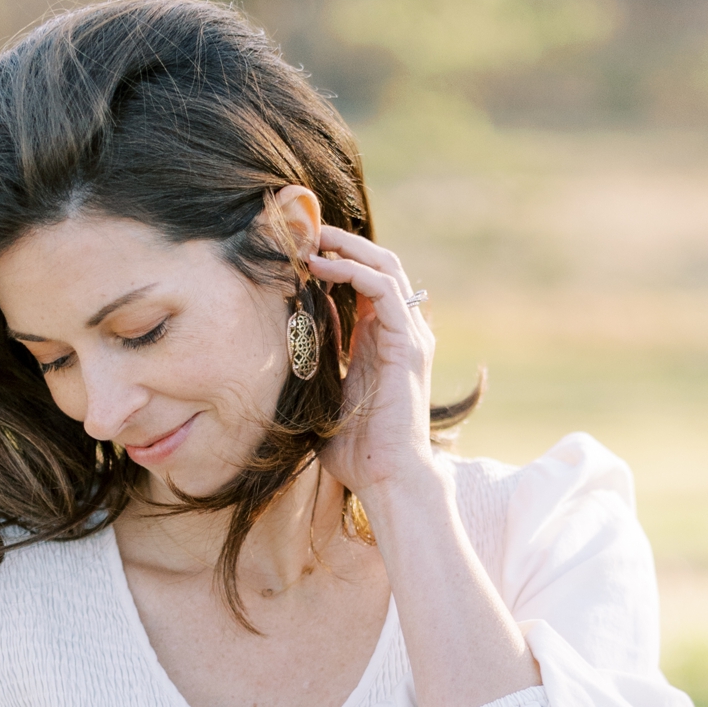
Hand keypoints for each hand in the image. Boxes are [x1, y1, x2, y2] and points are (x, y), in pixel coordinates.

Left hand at [306, 227, 439, 502]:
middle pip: (379, 264)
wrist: (386, 478)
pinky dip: (355, 271)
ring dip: (347, 247)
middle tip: (304, 228)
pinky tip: (323, 265)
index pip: (365, 280)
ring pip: (386, 268)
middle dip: (342, 241)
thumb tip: (302, 322)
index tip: (299, 245)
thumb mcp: (326, 390)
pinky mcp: (407, 346)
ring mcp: (408, 336)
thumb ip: (322, 356)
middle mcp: (399, 331)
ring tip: (312, 236)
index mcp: (380, 339)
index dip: (337, 256)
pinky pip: (384, 292)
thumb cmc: (354, 447)